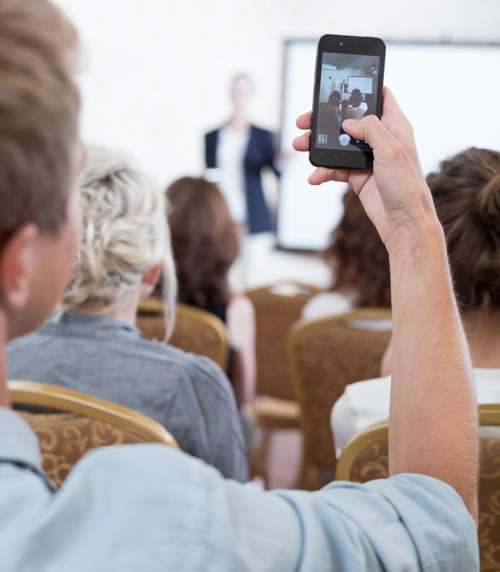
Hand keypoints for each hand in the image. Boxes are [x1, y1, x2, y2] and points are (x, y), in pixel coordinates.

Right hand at [293, 88, 435, 249]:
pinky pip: (335, 169)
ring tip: (301, 146)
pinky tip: (314, 177)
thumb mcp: (391, 150)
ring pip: (337, 146)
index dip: (363, 89)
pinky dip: (323, 172)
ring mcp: (367, 159)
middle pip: (349, 122)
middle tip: (305, 121)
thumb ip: (370, 129)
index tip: (340, 86)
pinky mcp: (358, 177)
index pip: (380, 97)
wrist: (404, 222)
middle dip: (326, 121)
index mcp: (394, 127)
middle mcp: (380, 140)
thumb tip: (347, 122)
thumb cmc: (407, 186)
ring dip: (318, 147)